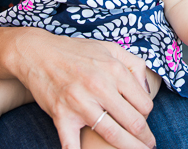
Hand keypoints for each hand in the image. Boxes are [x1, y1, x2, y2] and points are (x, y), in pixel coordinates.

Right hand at [16, 31, 155, 148]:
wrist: (38, 53)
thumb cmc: (77, 52)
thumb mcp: (110, 48)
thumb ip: (134, 65)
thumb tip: (147, 90)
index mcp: (114, 71)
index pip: (143, 103)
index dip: (147, 115)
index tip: (143, 119)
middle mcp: (100, 87)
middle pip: (134, 122)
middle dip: (145, 138)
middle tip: (149, 145)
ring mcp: (80, 103)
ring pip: (113, 134)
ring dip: (130, 148)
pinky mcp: (61, 115)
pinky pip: (72, 143)